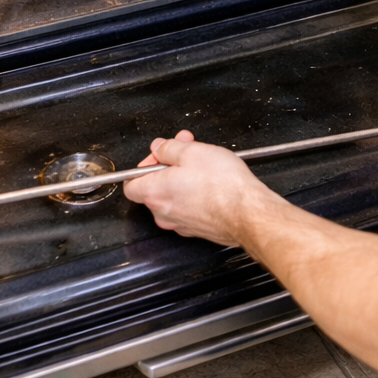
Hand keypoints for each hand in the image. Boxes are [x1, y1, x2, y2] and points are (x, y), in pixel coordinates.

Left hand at [123, 131, 269, 245]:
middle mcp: (162, 213)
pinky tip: (211, 184)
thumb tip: (160, 148)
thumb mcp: (191, 151)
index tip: (161, 155)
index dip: (145, 164)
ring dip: (182, 180)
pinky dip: (194, 196)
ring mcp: (180, 224)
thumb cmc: (222, 186)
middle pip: (153, 188)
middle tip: (186, 153)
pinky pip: (188, 209)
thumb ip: (168, 148)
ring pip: (172, 199)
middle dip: (168, 167)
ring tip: (203, 166)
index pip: (130, 182)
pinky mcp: (197, 230)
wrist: (247, 213)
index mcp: (153, 192)